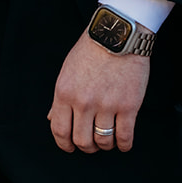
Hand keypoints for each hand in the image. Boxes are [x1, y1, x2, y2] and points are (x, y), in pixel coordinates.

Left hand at [47, 29, 148, 153]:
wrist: (118, 35)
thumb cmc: (91, 49)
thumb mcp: (67, 71)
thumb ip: (60, 98)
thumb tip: (52, 118)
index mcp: (65, 93)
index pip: (59, 130)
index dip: (64, 144)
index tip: (70, 147)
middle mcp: (84, 102)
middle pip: (82, 141)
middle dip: (86, 147)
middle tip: (91, 144)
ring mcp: (107, 105)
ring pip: (103, 141)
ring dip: (105, 146)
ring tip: (108, 140)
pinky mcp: (128, 106)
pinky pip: (124, 136)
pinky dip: (123, 145)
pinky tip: (123, 142)